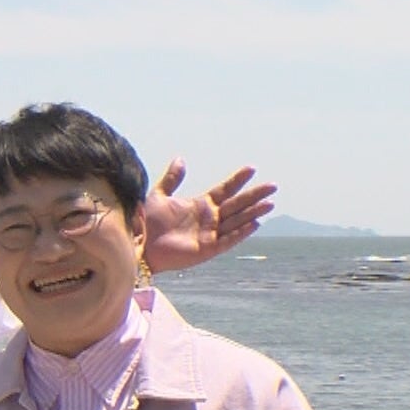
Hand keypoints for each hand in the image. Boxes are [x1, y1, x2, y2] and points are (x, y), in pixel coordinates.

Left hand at [140, 159, 276, 272]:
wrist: (137, 243)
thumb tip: (180, 159)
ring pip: (237, 221)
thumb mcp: (159, 195)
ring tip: (270, 202)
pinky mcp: (207, 249)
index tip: (251, 168)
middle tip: (273, 186)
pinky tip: (255, 223)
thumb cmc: (145, 221)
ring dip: (253, 212)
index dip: (237, 180)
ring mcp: (209, 234)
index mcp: (200, 205)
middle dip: (254, 195)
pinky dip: (241, 232)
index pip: (224, 190)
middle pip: (236, 204)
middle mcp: (208, 219)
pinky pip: (228, 240)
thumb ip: (172, 179)